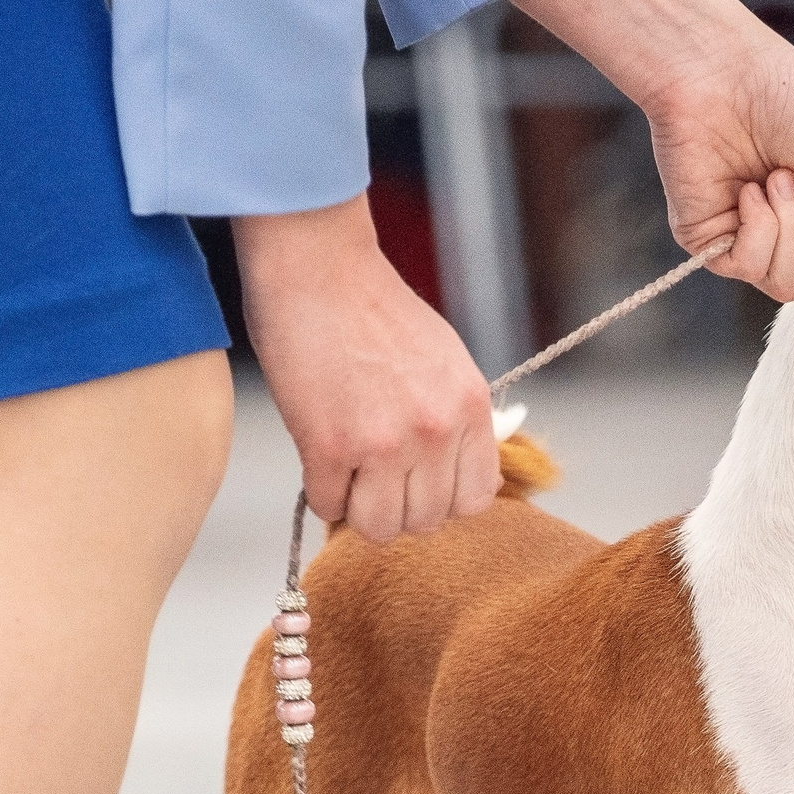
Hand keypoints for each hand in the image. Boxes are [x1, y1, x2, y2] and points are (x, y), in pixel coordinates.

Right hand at [231, 198, 498, 541]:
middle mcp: (435, 430)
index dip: (442, 500)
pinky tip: (320, 460)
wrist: (319, 265)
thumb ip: (458, 419)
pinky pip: (328, 507)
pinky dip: (321, 493)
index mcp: (469, 408)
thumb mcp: (446, 361)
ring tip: (347, 477)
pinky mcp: (328, 445)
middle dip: (397, 509)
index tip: (418, 484)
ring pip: (378, 528)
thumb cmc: (375, 307)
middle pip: (425, 522)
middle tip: (373, 480)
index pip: (475, 501)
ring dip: (358, 511)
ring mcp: (382, 442)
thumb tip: (456, 473)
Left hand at [511, 0, 793, 362]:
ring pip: (788, 284)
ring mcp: (743, 244)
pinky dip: (762, 226)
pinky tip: (749, 191)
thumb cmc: (780, 97)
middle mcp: (778, 238)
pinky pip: (752, 265)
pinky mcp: (710, 244)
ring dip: (793, 229)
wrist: (722, 74)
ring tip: (775, 180)